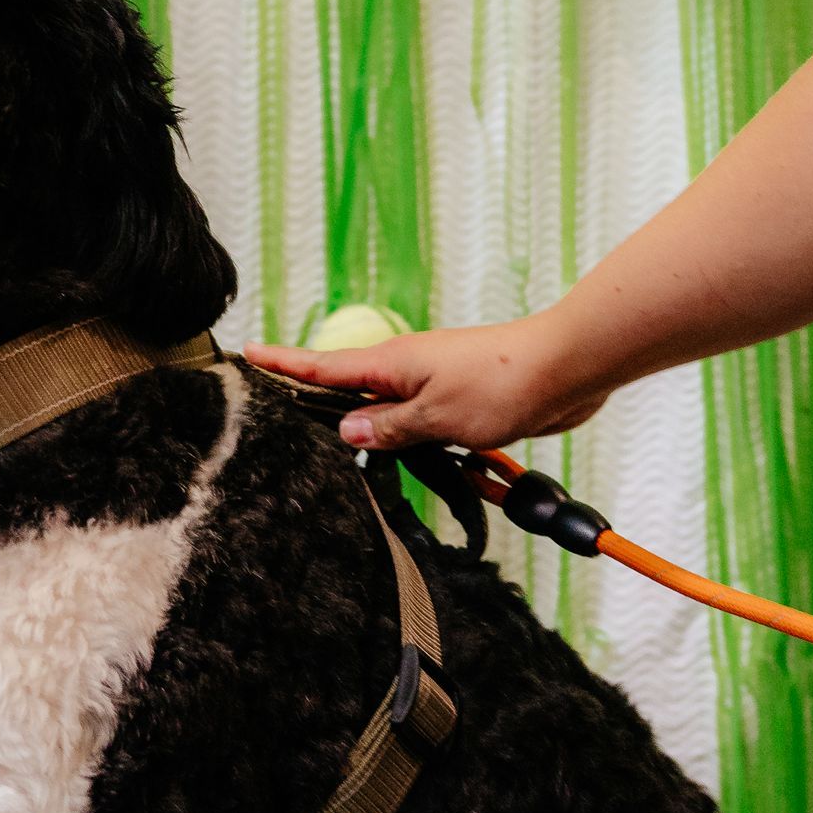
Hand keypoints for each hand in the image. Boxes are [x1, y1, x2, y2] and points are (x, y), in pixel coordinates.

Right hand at [243, 316, 609, 453]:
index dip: (282, 364)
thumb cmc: (504, 381)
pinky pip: (417, 421)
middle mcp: (405, 370)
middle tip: (273, 409)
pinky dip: (406, 438)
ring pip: (385, 411)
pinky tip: (406, 458)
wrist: (565, 368)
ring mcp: (431, 383)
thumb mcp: (437, 415)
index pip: (322, 366)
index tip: (246, 354)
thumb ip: (390, 427)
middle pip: (347, 389)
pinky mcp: (457, 401)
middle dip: (314, 401)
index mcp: (391, 364)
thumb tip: (344, 429)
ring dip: (368, 430)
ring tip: (336, 450)